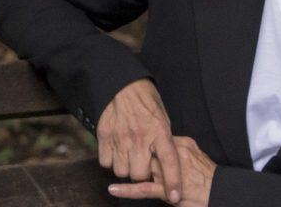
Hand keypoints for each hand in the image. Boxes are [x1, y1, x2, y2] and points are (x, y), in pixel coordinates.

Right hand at [96, 79, 180, 202]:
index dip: (173, 181)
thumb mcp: (163, 119)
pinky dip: (111, 161)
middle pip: (139, 174)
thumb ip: (163, 142)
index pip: (169, 162)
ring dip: (126, 168)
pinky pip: (106, 162)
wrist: (123, 85)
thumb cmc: (146, 101)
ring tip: (129, 157)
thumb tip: (164, 163)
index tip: (175, 196)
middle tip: (143, 165)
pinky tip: (117, 152)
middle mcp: (139, 136)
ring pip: (121, 171)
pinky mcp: (104, 136)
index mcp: (159, 131)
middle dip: (142, 174)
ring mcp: (120, 137)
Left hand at [108, 136, 216, 206]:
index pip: (155, 140)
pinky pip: (143, 190)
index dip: (143, 142)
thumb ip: (179, 147)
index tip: (133, 139)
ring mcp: (169, 175)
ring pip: (143, 170)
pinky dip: (127, 190)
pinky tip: (114, 189)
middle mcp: (172, 157)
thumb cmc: (208, 176)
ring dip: (128, 170)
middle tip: (121, 152)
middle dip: (133, 155)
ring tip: (115, 167)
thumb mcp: (195, 153)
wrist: (220, 192)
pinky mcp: (167, 192)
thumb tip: (166, 142)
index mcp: (180, 146)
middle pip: (146, 153)